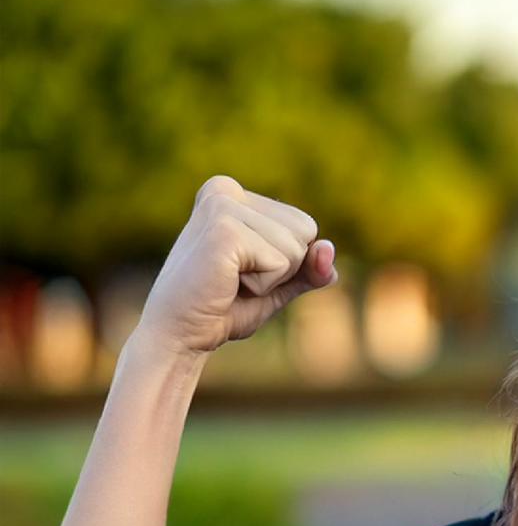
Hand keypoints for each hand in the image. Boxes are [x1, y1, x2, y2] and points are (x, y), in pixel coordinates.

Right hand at [135, 175, 338, 355]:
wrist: (181, 335)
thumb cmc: (224, 309)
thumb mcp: (278, 285)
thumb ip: (309, 267)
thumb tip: (329, 249)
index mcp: (233, 193)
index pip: (304, 225)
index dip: (287, 262)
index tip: (244, 271)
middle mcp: (225, 190)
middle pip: (306, 231)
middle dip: (283, 268)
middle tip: (237, 280)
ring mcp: (222, 206)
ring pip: (296, 249)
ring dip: (271, 279)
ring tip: (230, 282)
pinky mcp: (224, 230)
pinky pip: (281, 263)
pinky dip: (263, 286)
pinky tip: (228, 285)